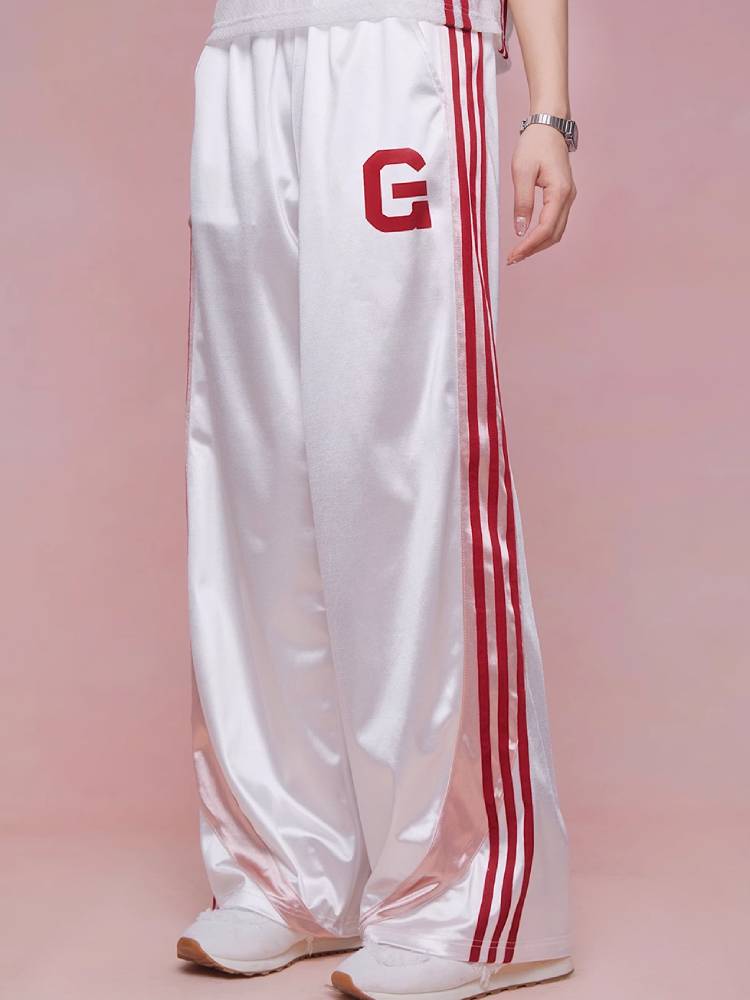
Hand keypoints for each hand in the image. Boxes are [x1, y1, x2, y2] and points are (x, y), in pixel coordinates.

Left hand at [507, 124, 575, 264]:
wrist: (548, 126)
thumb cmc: (534, 144)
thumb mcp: (521, 172)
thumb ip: (522, 202)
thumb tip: (520, 230)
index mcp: (560, 192)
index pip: (545, 228)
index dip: (529, 245)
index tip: (513, 255)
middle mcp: (568, 197)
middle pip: (554, 235)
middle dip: (534, 249)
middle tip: (513, 259)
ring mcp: (568, 197)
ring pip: (556, 231)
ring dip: (538, 244)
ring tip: (519, 252)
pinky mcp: (563, 196)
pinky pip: (555, 222)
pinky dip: (542, 235)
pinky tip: (528, 239)